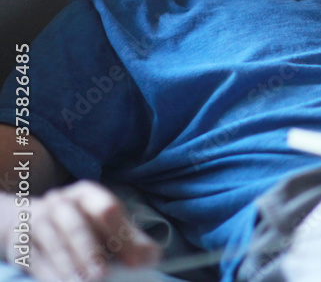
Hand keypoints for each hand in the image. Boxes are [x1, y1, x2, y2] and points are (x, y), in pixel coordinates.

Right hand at [2, 180, 160, 280]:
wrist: (28, 223)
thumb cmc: (79, 225)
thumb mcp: (106, 225)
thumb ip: (130, 240)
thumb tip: (152, 257)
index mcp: (87, 194)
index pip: (107, 208)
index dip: (122, 234)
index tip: (135, 259)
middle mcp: (61, 203)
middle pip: (77, 226)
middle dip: (90, 251)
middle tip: (102, 275)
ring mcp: (38, 221)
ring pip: (54, 244)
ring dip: (70, 267)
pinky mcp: (21, 243)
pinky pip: (35, 260)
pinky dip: (50, 275)